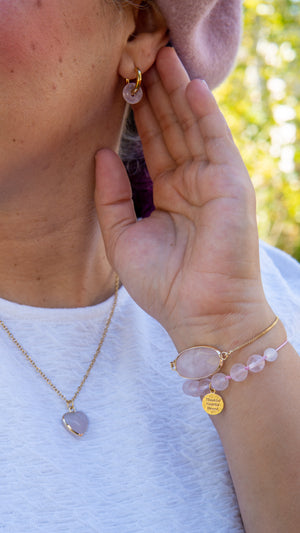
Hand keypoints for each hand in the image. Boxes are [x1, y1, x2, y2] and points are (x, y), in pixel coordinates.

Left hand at [95, 47, 271, 350]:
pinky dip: (205, 114)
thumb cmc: (164, 285)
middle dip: (157, 96)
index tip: (124, 86)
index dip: (139, 117)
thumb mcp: (122, 238)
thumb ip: (110, 196)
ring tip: (163, 58)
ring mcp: (213, 182)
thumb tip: (101, 153)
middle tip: (142, 59)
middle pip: (172, 130)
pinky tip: (190, 86)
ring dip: (179, 94)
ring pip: (193, 128)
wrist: (201, 315)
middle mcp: (192, 184)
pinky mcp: (232, 185)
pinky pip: (217, 142)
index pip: (153, 146)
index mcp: (168, 195)